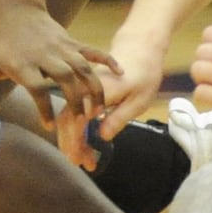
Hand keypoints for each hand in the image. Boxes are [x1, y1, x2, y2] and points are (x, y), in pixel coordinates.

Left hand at [0, 3, 119, 151]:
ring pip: (83, 67)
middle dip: (75, 101)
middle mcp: (45, 55)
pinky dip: (107, 60)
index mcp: (23, 64)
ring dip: (93, 88)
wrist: (16, 11)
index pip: (37, 88)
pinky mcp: (72, 42)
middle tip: (80, 122)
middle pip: (65, 77)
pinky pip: (93, 50)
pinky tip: (119, 73)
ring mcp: (61, 47)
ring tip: (99, 109)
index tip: (49, 126)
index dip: (45, 108)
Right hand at [71, 27, 166, 165]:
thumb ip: (118, 118)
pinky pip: (75, 111)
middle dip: (71, 145)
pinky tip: (85, 141)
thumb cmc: (144, 74)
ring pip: (69, 117)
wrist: (140, 47)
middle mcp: (84, 90)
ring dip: (73, 138)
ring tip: (85, 158)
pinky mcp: (85, 91)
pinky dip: (77, 128)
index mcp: (96, 92)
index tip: (82, 161)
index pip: (76, 122)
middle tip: (83, 164)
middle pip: (67, 121)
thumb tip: (101, 137)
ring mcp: (83, 90)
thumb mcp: (138, 100)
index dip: (75, 144)